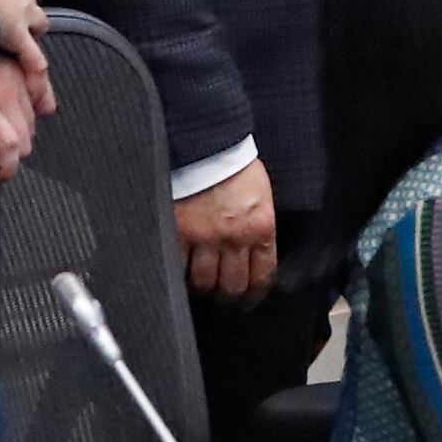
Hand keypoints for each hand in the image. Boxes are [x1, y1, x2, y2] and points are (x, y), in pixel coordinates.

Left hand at [0, 54, 42, 182]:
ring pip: (34, 108)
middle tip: (10, 155)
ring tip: (24, 133)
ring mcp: (15, 71)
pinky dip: (41, 95)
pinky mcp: (19, 53)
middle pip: (24, 132)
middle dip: (19, 148)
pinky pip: (39, 79)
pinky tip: (41, 103)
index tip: (3, 176)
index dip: (8, 167)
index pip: (7, 145)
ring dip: (29, 124)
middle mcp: (4, 90)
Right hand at [176, 161, 278, 303]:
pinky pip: (179, 266)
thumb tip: (255, 250)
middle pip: (233, 284)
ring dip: (203, 286)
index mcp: (261, 226)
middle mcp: (235, 236)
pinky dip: (179, 273)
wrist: (206, 142)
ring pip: (205, 281)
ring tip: (200, 285)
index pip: (263, 274)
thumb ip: (257, 225)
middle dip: (228, 295)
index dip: (255, 293)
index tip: (249, 299)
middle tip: (222, 297)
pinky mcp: (179, 232)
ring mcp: (205, 236)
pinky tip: (180, 272)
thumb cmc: (233, 165)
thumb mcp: (260, 196)